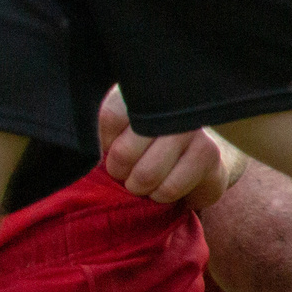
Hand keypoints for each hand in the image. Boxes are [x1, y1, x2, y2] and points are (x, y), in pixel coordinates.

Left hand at [98, 86, 239, 209]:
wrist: (196, 158)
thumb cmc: (144, 146)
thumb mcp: (116, 132)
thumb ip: (98, 131)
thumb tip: (83, 150)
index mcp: (139, 96)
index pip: (109, 118)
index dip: (104, 143)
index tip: (109, 147)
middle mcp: (167, 107)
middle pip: (123, 152)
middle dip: (119, 172)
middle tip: (126, 172)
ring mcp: (190, 128)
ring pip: (147, 173)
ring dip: (140, 187)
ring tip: (144, 181)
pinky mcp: (208, 152)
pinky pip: (170, 187)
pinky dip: (161, 196)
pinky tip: (164, 186)